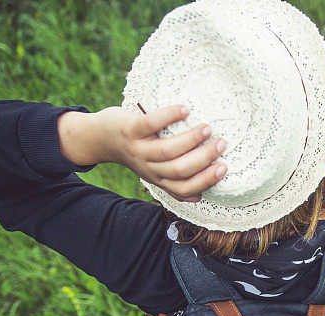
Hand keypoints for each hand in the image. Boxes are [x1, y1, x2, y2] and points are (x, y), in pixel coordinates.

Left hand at [59, 105, 226, 201]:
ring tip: (208, 128)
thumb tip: (201, 196)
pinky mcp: (130, 130)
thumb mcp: (153, 172)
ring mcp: (138, 150)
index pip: (184, 189)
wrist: (100, 139)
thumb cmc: (136, 152)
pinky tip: (185, 109)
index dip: (206, 181)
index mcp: (158, 180)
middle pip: (180, 170)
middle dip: (204, 158)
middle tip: (222, 143)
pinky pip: (151, 124)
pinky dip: (169, 116)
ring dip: (191, 139)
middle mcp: (149, 168)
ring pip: (168, 151)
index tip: (224, 167)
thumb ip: (172, 182)